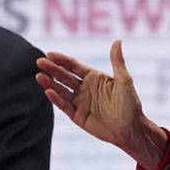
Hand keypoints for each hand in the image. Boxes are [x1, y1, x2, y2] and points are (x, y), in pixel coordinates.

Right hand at [36, 39, 166, 169]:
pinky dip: (57, 99)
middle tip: (39, 62)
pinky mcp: (77, 116)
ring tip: (39, 76)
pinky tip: (49, 91)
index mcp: (93, 77)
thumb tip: (117, 40)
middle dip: (52, 69)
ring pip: (61, 90)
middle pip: (64, 76)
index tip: (49, 54)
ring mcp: (80, 102)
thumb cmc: (130, 104)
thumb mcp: (124, 80)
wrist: (131, 129)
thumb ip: (117, 62)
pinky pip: (65, 106)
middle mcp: (84, 88)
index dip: (61, 60)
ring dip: (50, 83)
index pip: (73, 66)